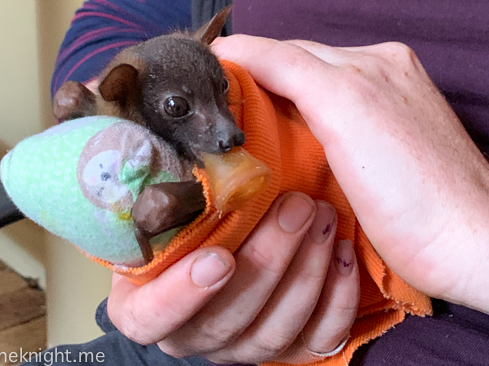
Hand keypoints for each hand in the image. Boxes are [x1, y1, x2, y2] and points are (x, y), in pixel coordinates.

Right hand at [108, 193, 358, 363]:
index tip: (219, 256)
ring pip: (275, 331)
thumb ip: (168, 188)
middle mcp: (192, 334)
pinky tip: (343, 252)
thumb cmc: (189, 210)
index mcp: (145, 303)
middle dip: (268, 261)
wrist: (222, 229)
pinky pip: (317, 339)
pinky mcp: (288, 347)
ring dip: (306, 270)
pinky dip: (336, 298)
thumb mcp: (168, 196)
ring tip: (323, 213)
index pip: (150, 318)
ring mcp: (241, 346)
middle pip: (226, 321)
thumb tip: (180, 143)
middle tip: (296, 206)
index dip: (181, 296)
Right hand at [213, 35, 488, 302]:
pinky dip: (313, 98)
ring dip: (283, 84)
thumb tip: (244, 56)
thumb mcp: (346, 123)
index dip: (237, 57)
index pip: (281, 50)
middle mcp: (380, 63)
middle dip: (257, 71)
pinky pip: (342, 89)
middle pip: (298, 58)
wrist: (473, 239)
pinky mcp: (405, 107)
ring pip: (317, 73)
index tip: (199, 72)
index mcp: (365, 64)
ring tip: (250, 111)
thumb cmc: (414, 201)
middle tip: (218, 99)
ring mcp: (395, 83)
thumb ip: (292, 74)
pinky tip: (300, 124)